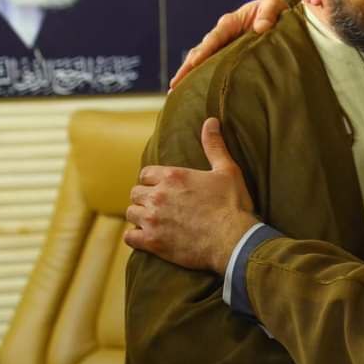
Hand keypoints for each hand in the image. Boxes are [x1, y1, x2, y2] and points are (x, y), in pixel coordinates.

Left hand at [125, 118, 258, 273]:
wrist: (234, 240)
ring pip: (131, 213)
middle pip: (136, 193)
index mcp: (173, 176)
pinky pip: (130, 237)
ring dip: (140, 216)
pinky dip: (136, 237)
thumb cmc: (233, 204)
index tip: (163, 188)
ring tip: (154, 221)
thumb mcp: (227, 170)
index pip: (146, 174)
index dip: (153, 180)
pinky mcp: (153, 242)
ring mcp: (153, 219)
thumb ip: (214, 145)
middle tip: (160, 206)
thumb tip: (210, 120)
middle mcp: (158, 196)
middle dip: (145, 198)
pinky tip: (148, 237)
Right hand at [168, 0, 288, 89]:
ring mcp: (222, 47)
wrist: (275, 14)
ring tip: (176, 94)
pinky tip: (194, 93)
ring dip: (189, 76)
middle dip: (186, 69)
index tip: (193, 64)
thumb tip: (262, 27)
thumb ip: (269, 14)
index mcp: (230, 23)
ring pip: (201, 62)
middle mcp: (221, 35)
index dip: (203, 51)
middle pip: (200, 52)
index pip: (213, 39)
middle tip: (174, 86)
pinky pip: (211, 67)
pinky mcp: (227, 57)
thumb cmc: (274, 9)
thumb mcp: (274, 6)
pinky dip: (201, 78)